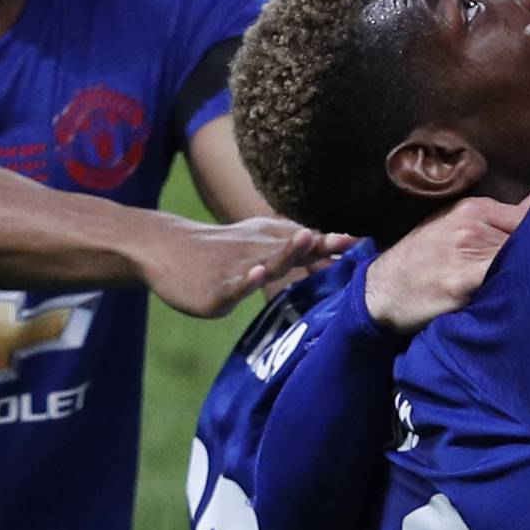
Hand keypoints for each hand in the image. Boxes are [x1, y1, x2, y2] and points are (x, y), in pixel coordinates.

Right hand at [140, 214, 350, 318]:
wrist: (166, 249)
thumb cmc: (215, 250)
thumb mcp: (253, 242)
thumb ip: (288, 251)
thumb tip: (326, 250)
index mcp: (268, 243)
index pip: (305, 243)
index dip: (332, 241)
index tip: (363, 240)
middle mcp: (256, 251)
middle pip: (292, 248)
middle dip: (320, 245)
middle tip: (349, 240)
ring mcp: (235, 268)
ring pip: (264, 260)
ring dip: (286, 251)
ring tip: (306, 240)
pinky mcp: (216, 289)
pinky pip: (232, 283)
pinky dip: (245, 278)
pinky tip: (255, 274)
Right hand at [365, 196, 528, 333]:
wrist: (380, 290)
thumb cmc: (421, 262)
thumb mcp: (452, 227)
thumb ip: (494, 223)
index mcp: (473, 208)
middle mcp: (472, 223)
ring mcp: (467, 250)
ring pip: (522, 259)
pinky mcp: (462, 279)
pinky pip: (505, 279)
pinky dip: (518, 288)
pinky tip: (522, 300)